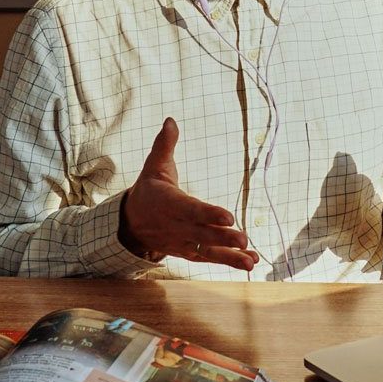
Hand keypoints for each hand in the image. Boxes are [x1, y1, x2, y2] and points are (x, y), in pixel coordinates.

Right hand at [119, 118, 258, 270]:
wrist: (131, 224)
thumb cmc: (149, 191)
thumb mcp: (153, 166)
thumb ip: (164, 145)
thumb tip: (170, 120)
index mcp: (169, 203)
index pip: (190, 209)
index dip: (209, 214)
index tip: (228, 216)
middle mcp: (176, 226)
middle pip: (202, 233)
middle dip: (223, 238)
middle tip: (244, 238)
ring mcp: (183, 242)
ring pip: (207, 251)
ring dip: (230, 256)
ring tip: (251, 260)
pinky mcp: (189, 252)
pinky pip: (209, 258)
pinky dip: (229, 260)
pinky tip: (249, 261)